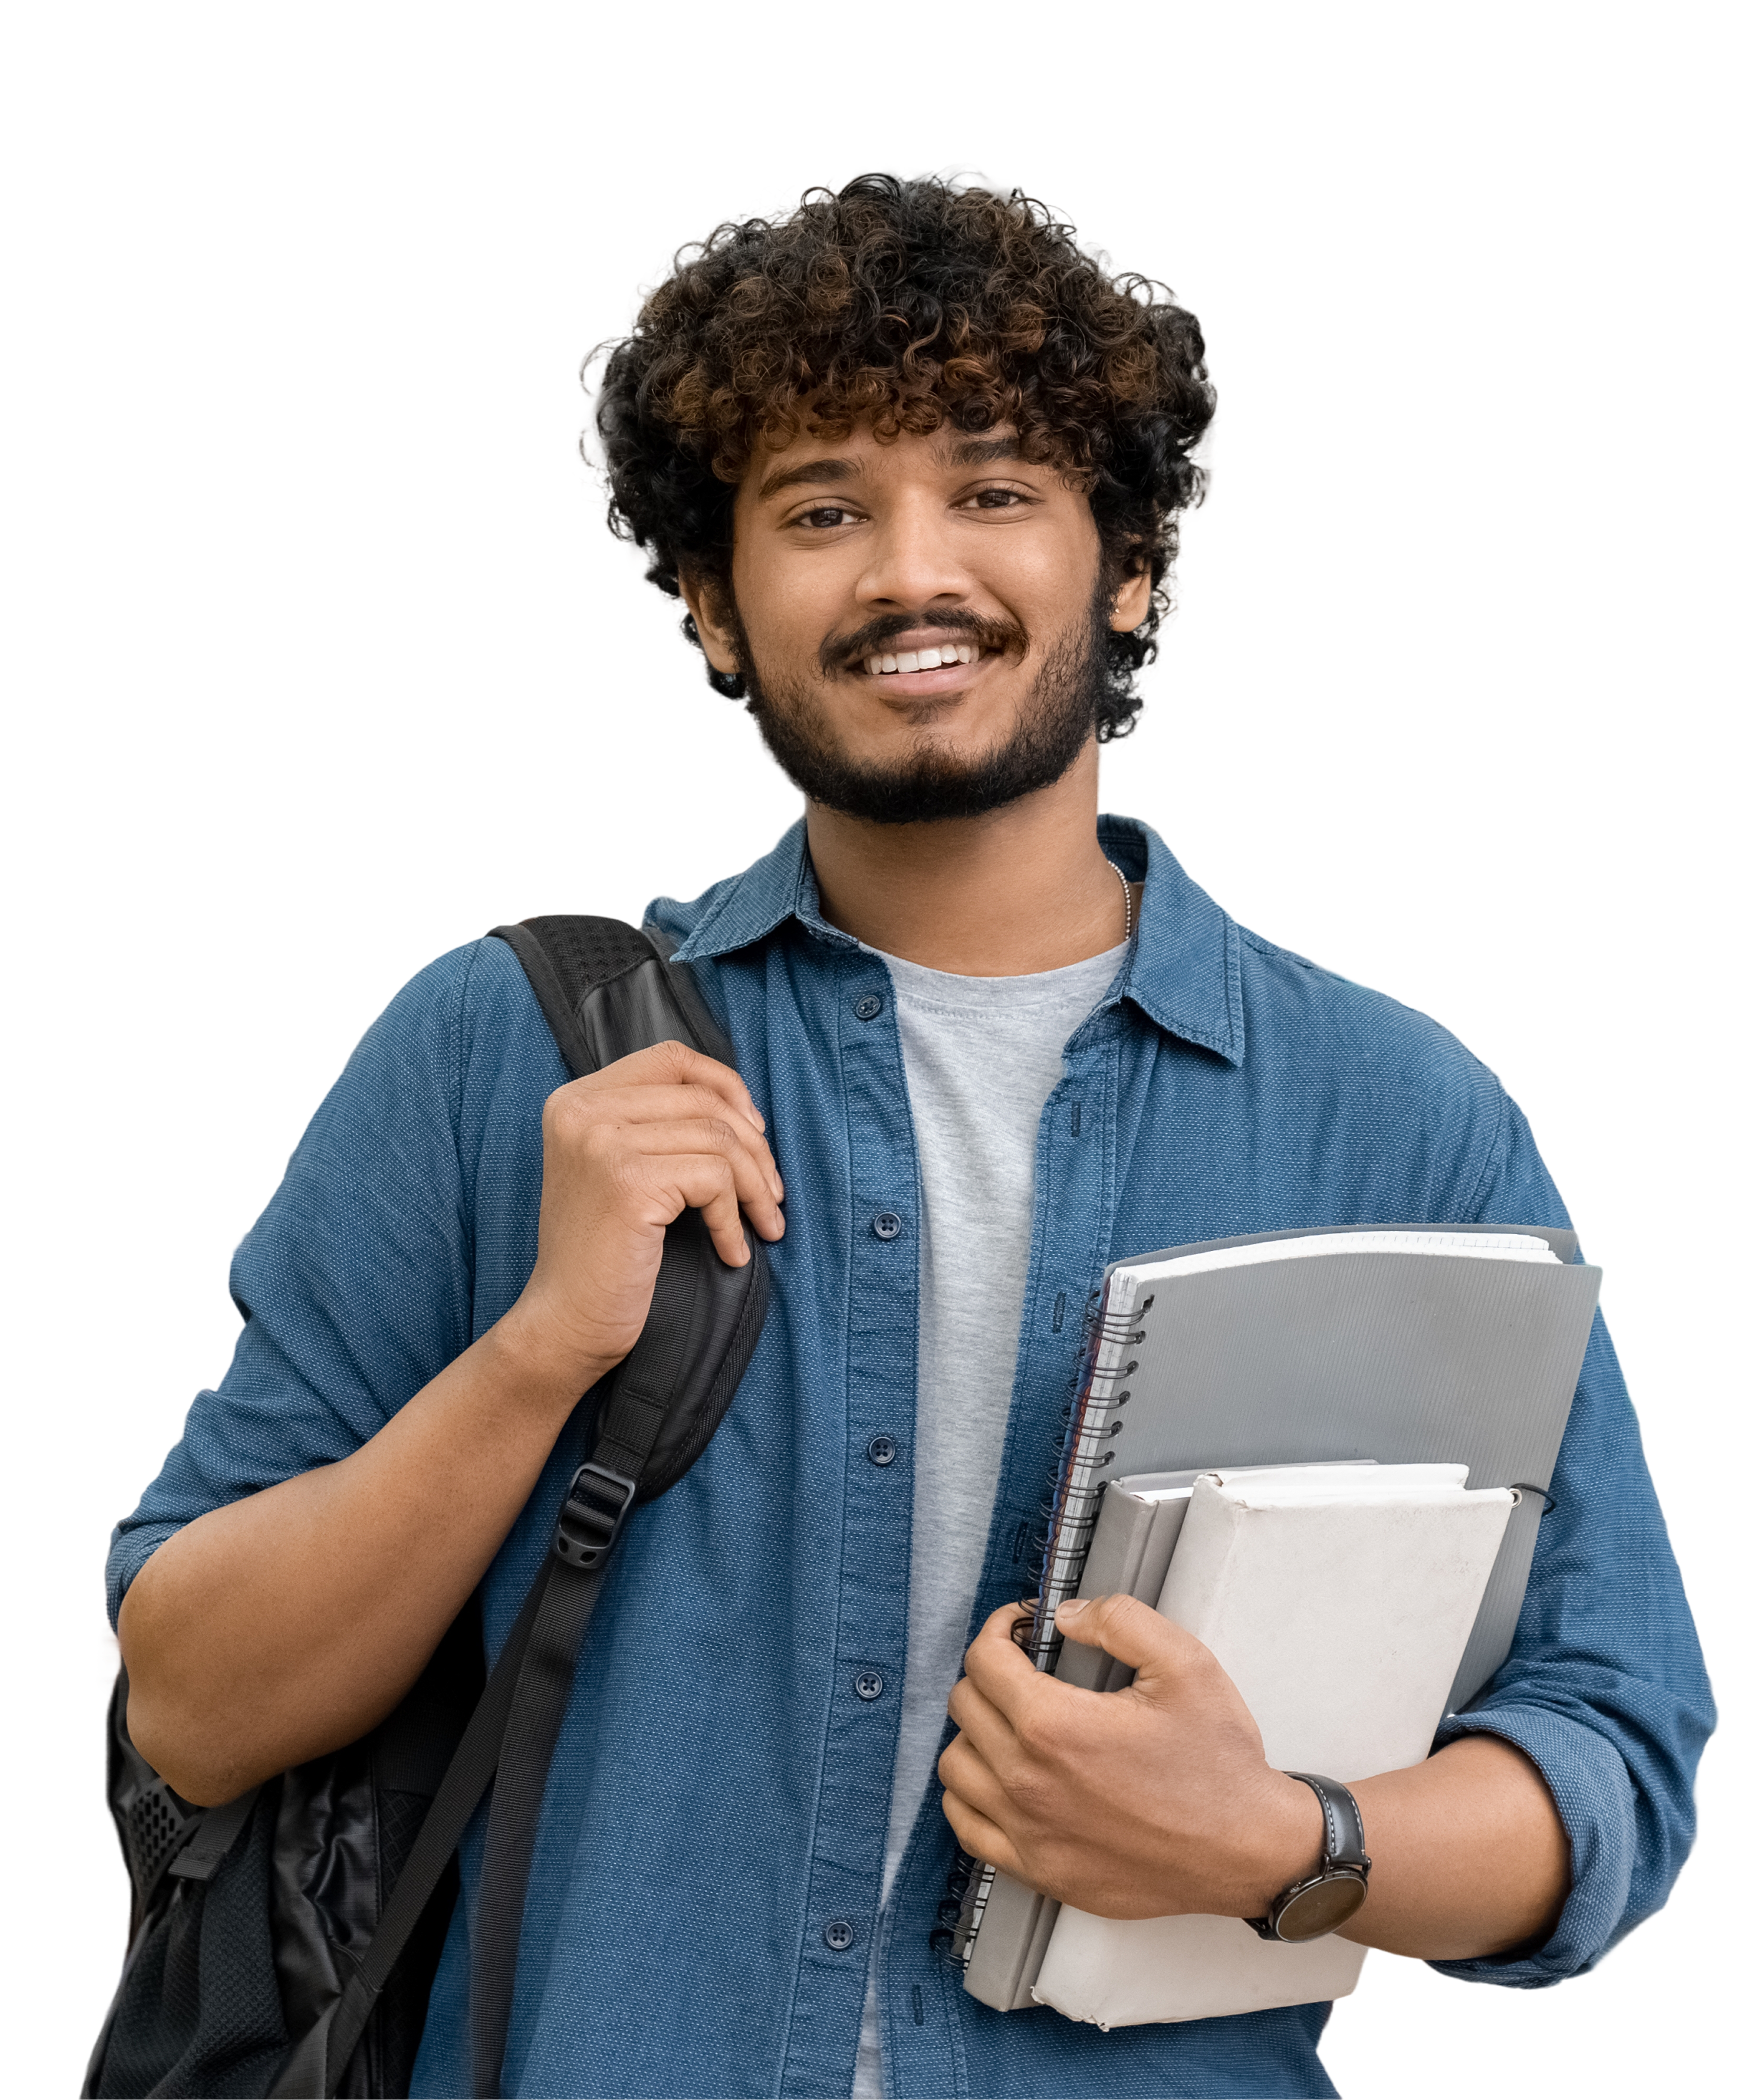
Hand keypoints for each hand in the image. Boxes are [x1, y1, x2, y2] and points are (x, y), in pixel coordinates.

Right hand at [504, 1041, 784, 1396]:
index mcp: (577, 1100)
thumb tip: (742, 1107)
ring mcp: (601, 1142)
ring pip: (718, 1140)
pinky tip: (732, 1252)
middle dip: (755, 1149)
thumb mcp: (618, 1169)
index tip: (755, 1131)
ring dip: (755, 1187)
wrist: (565, 1322)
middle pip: (704, 1101)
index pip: (671, 1059)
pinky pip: (715, 1181)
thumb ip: (657, 1125)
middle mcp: (582, 1110)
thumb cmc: (603, 1253)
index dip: (725, 1086)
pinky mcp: (628, 1182)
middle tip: (771, 1195)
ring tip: (763, 1225)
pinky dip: (734, 1219)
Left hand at [938, 1594, 1319, 1920]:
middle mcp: (1027, 1783)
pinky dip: (973, 1796)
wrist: (1247, 1851)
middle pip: (964, 1707)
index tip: (1019, 1628)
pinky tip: (1004, 1779)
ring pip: (955, 1768)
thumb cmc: (1217, 1764)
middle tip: (1023, 1668)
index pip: (984, 1661)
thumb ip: (1119, 1620)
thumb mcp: (1184, 1665)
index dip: (998, 1630)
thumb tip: (1065, 1616)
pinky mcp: (1038, 1871)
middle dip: (988, 1674)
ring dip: (975, 1734)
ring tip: (1014, 1723)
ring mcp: (1028, 1834)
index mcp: (1054, 1727)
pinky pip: (968, 1828)